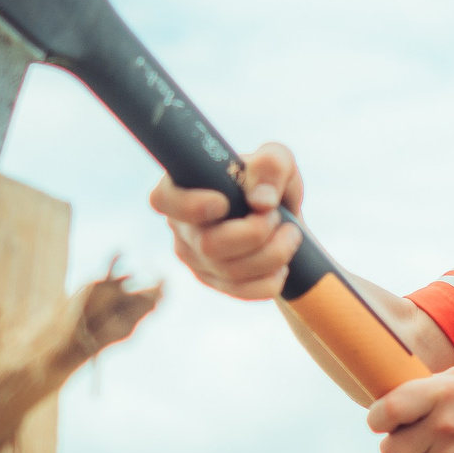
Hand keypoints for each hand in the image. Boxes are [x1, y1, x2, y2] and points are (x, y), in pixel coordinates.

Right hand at [149, 142, 303, 299]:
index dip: (190, 206)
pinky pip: (241, 292)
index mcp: (183, 187)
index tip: (223, 203)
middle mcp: (181, 226)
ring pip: (229, 270)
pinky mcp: (214, 282)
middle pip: (208, 244)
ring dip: (272, 254)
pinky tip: (283, 266)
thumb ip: (271, 165)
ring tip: (291, 235)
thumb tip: (261, 201)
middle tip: (276, 217)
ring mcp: (195, 258)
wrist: (283, 219)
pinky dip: (270, 281)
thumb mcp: (278, 160)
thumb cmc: (270, 183)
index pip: (163, 200)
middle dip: (254, 233)